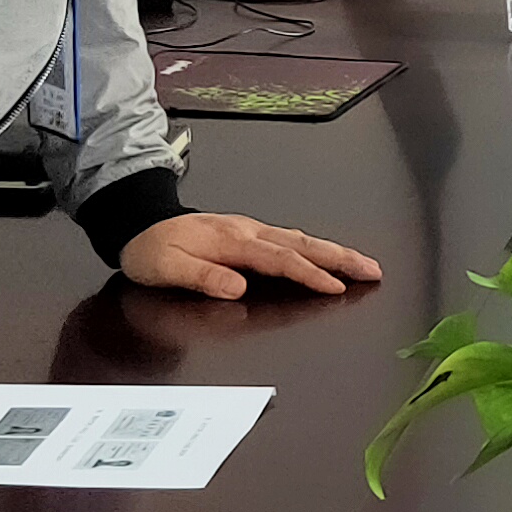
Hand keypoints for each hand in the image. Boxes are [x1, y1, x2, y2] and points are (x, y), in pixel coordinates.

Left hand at [119, 212, 381, 299]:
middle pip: (302, 244)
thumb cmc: (152, 250)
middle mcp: (247, 231)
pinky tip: (329, 255)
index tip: (336, 288)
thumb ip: (202, 276)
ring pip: (300, 239)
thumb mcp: (167, 267)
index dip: (309, 274)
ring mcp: (251, 230)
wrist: (139, 222)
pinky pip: (290, 240)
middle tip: (372, 270)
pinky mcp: (250, 233)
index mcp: (232, 241)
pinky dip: (315, 247)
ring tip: (363, 265)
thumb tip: (238, 288)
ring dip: (334, 252)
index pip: (279, 259)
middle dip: (340, 257)